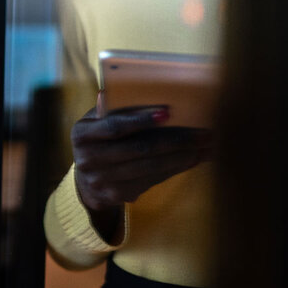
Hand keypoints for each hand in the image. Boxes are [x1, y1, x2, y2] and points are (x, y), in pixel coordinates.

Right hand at [71, 105, 210, 242]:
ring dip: (182, 157)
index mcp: (82, 135)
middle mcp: (89, 160)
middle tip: (203, 133)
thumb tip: (121, 91)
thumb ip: (109, 110)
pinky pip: (152, 180)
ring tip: (205, 147)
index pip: (115, 126)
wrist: (87, 181)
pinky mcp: (118, 195)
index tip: (167, 113)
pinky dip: (175, 169)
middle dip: (175, 140)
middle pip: (139, 149)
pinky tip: (193, 160)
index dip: (140, 120)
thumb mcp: (95, 123)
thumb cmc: (98, 140)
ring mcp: (103, 180)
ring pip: (150, 167)